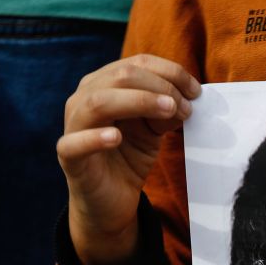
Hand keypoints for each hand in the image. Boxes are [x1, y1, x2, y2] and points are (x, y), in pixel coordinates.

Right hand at [57, 55, 198, 264]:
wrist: (112, 200)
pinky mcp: (68, 156)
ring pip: (98, 102)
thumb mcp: (154, 130)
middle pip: (119, 76)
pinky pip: (74, 143)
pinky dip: (95, 138)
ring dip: (138, 101)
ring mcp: (73, 126)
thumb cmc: (130, 157)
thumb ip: (166, 111)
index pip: (135, 64)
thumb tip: (186, 99)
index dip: (169, 72)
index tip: (196, 91)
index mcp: (104, 85)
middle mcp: (84, 98)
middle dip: (159, 87)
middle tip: (186, 107)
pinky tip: (115, 138)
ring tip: (168, 111)